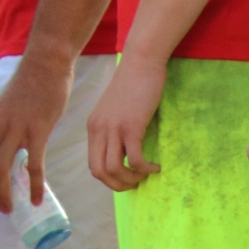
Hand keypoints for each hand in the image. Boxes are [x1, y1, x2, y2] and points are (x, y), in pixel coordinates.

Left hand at [0, 52, 71, 211]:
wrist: (45, 64)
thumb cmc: (27, 86)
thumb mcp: (2, 109)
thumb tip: (3, 154)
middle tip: (1, 209)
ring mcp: (15, 129)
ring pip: (1, 172)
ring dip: (5, 195)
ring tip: (13, 208)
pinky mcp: (36, 131)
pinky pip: (33, 166)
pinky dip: (33, 186)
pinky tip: (36, 198)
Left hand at [86, 52, 163, 190]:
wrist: (141, 62)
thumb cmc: (133, 84)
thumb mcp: (115, 110)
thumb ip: (114, 130)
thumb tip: (124, 154)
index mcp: (93, 126)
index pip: (93, 164)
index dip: (109, 178)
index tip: (126, 178)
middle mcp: (98, 129)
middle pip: (99, 172)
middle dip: (118, 185)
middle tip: (136, 183)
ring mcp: (113, 127)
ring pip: (114, 169)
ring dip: (131, 180)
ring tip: (146, 175)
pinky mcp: (131, 126)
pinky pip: (135, 159)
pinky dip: (145, 168)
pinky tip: (156, 166)